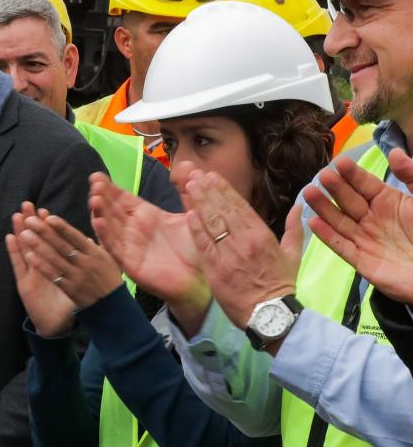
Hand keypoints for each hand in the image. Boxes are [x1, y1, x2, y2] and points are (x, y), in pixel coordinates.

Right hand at [5, 202, 73, 336]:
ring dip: (20, 231)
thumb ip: (86, 263)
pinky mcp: (24, 284)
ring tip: (17, 215)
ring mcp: (31, 274)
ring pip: (25, 248)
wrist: (60, 327)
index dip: (49, 226)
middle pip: (36, 240)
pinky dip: (14, 252)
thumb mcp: (82, 282)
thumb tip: (91, 242)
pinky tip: (10, 238)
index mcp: (58, 265)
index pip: (53, 241)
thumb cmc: (71, 304)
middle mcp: (42, 267)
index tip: (46, 211)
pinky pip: (19, 266)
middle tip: (28, 205)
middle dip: (33, 222)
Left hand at [21, 208, 121, 311]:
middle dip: (44, 232)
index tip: (48, 217)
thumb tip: (96, 220)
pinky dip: (41, 266)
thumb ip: (99, 239)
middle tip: (29, 220)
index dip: (61, 227)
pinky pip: (53, 276)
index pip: (76, 237)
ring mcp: (76, 277)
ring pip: (55, 259)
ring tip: (24, 234)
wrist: (113, 306)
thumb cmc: (109, 276)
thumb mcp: (108, 255)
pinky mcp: (69, 289)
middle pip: (62, 245)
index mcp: (94, 253)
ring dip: (38, 246)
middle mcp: (85, 263)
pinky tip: (29, 256)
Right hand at [88, 171, 209, 331]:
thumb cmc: (196, 248)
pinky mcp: (131, 264)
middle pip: (111, 210)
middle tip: (94, 183)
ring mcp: (129, 246)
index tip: (97, 176)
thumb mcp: (191, 213)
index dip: (109, 187)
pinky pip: (115, 249)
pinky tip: (100, 223)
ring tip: (94, 199)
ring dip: (99, 213)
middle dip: (101, 196)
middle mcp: (133, 229)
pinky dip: (106, 236)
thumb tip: (187, 164)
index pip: (121, 198)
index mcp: (144, 215)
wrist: (204, 279)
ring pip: (108, 227)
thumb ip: (186, 190)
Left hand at [183, 170, 302, 330]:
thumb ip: (294, 228)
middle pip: (223, 210)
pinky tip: (189, 213)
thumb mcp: (293, 254)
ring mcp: (229, 255)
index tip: (213, 176)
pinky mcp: (216, 269)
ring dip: (199, 202)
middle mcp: (245, 242)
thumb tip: (299, 206)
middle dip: (208, 190)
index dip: (225, 190)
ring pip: (212, 223)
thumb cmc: (281, 285)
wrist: (271, 314)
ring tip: (190, 186)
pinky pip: (204, 244)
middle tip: (195, 174)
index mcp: (262, 236)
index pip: (240, 207)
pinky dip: (196, 228)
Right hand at [305, 149, 412, 302]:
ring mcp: (366, 240)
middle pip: (348, 201)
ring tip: (309, 193)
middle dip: (334, 188)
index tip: (339, 162)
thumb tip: (394, 151)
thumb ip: (411, 176)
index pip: (365, 184)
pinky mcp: (363, 262)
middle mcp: (373, 219)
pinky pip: (342, 247)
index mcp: (389, 202)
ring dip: (323, 208)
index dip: (353, 174)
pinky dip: (327, 236)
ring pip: (340, 222)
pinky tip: (313, 222)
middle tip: (322, 175)